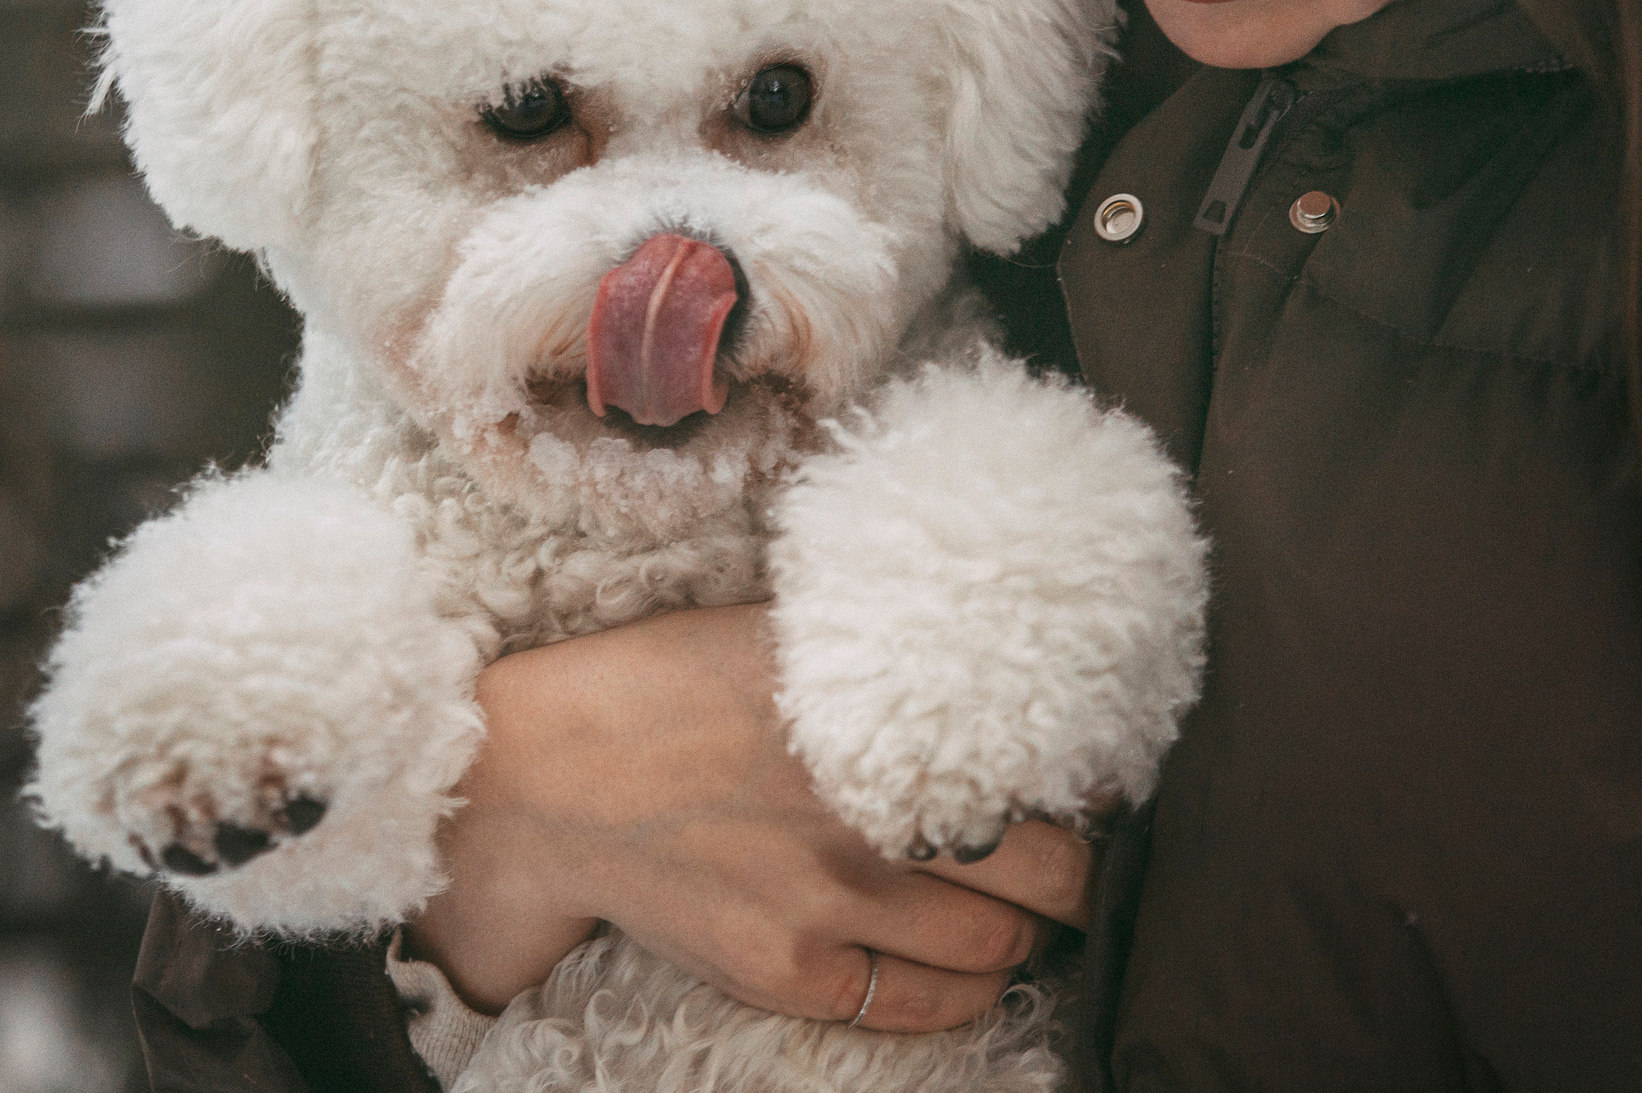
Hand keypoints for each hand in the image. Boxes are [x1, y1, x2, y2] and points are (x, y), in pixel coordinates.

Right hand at [407, 604, 1096, 1030]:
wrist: (545, 776)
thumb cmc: (665, 685)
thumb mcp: (787, 637)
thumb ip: (887, 661)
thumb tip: (988, 655)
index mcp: (878, 715)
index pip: (1041, 765)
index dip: (1088, 785)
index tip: (1096, 783)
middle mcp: (869, 811)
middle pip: (1048, 868)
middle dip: (1078, 870)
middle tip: (1076, 858)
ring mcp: (830, 901)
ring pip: (998, 942)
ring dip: (1032, 931)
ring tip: (1030, 911)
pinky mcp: (788, 969)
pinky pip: (919, 1005)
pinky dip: (969, 989)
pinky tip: (975, 964)